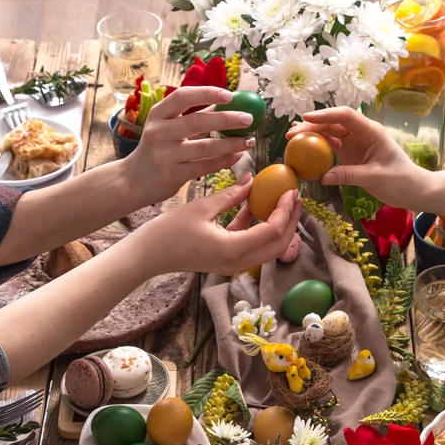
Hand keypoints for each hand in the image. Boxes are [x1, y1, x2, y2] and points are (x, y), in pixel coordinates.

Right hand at [121, 87, 257, 204]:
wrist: (134, 180)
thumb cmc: (157, 149)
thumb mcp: (167, 128)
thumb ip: (192, 115)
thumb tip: (225, 101)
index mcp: (157, 115)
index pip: (182, 96)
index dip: (207, 93)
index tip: (230, 95)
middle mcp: (158, 132)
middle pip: (198, 121)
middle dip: (227, 119)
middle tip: (249, 119)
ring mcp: (164, 155)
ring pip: (205, 147)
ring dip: (232, 143)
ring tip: (250, 141)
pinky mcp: (172, 175)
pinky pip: (204, 166)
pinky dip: (224, 161)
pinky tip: (237, 156)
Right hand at [133, 174, 301, 275]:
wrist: (149, 254)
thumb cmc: (170, 230)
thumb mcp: (202, 207)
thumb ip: (231, 195)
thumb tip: (252, 179)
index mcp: (233, 250)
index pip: (272, 231)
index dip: (285, 210)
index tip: (291, 191)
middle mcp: (238, 262)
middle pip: (278, 245)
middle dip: (290, 221)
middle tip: (295, 197)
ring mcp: (234, 264)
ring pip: (269, 248)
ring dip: (278, 226)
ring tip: (283, 201)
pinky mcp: (228, 261)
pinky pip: (252, 245)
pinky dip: (259, 228)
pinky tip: (256, 205)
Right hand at [288, 107, 432, 209]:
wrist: (413, 190)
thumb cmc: (400, 180)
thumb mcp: (375, 178)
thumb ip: (349, 175)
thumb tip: (323, 177)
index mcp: (371, 132)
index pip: (346, 117)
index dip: (325, 115)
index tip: (306, 118)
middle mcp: (362, 134)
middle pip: (334, 124)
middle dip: (312, 126)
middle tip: (291, 134)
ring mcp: (356, 143)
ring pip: (330, 134)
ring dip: (312, 135)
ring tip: (291, 137)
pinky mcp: (351, 155)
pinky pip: (332, 148)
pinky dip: (318, 148)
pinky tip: (304, 149)